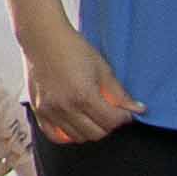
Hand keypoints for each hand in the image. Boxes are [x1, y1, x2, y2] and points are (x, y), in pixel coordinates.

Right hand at [19, 21, 141, 145]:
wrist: (43, 38)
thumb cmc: (73, 48)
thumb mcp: (102, 68)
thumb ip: (119, 93)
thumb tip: (137, 109)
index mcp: (84, 95)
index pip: (112, 122)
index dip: (123, 118)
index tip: (125, 112)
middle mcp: (66, 107)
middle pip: (96, 134)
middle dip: (108, 125)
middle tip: (110, 113)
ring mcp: (50, 111)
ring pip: (78, 137)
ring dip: (90, 130)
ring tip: (93, 116)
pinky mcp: (39, 111)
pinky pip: (54, 136)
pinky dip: (67, 135)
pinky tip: (75, 124)